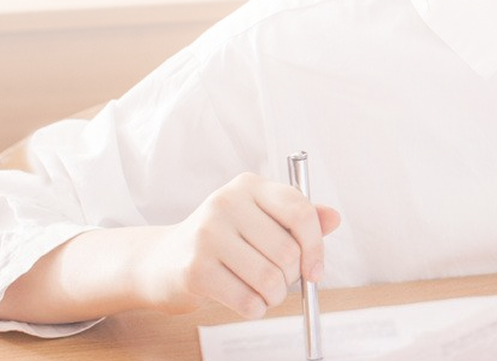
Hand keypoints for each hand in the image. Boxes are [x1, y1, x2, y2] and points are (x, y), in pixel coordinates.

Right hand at [135, 173, 340, 317]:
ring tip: (263, 293)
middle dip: (290, 277)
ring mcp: (207, 234)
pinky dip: (255, 309)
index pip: (300, 212)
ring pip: (270, 279)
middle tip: (278, 282)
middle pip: (287, 251)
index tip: (315, 271)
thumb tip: (334, 217)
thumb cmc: (221, 241)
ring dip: (274, 296)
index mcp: (249, 186)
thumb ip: (298, 218)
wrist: (162, 261)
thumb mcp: (259, 220)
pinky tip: (247, 302)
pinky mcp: (195, 268)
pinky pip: (247, 300)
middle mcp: (225, 203)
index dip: (316, 247)